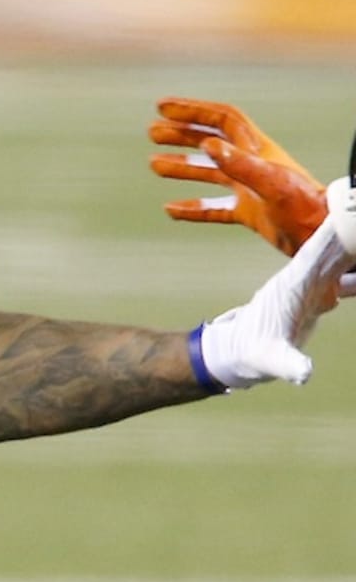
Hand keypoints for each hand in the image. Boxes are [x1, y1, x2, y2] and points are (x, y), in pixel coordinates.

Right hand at [149, 97, 325, 255]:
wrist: (321, 237)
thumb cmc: (302, 206)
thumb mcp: (270, 182)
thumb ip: (239, 164)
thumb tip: (207, 145)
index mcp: (257, 150)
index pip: (221, 121)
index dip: (193, 111)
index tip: (164, 108)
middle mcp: (251, 165)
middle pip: (211, 143)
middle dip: (181, 135)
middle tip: (153, 132)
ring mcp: (249, 189)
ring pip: (209, 173)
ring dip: (181, 167)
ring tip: (155, 164)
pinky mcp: (249, 213)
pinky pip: (213, 208)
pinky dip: (192, 207)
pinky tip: (171, 209)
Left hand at [194, 215, 352, 389]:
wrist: (237, 352)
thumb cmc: (251, 354)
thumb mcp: (270, 361)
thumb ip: (288, 365)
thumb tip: (304, 374)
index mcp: (292, 285)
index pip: (317, 252)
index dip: (336, 231)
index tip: (352, 207)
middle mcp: (303, 279)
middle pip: (335, 248)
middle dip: (355, 228)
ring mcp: (311, 287)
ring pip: (342, 259)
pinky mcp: (317, 297)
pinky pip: (346, 279)